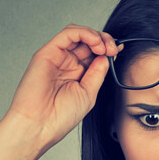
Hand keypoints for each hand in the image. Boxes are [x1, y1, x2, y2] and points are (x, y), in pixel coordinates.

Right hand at [6, 25, 120, 152]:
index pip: (94, 53)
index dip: (108, 49)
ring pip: (78, 34)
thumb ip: (98, 73)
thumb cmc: (59, 116)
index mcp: (76, 74)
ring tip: (105, 47)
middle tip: (114, 49)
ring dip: (96, 36)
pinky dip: (84, 33)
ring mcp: (57, 57)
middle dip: (105, 41)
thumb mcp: (88, 93)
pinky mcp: (47, 52)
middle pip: (88, 41)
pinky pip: (68, 34)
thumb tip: (107, 56)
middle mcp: (66, 63)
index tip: (119, 51)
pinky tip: (95, 42)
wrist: (39, 126)